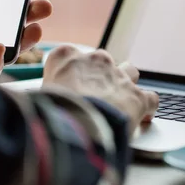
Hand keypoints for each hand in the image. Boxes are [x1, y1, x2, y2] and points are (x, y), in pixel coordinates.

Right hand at [43, 45, 158, 132]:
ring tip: (119, 104)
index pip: (66, 56)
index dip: (69, 74)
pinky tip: (143, 118)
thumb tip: (36, 106)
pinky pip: (150, 98)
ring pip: (129, 72)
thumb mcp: (35, 98)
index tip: (67, 87)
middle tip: (91, 100)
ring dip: (125, 85)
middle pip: (101, 63)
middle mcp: (95, 61)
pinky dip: (147, 107)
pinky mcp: (138, 97)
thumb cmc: (49, 113)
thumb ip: (42, 94)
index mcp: (65, 57)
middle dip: (98, 78)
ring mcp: (119, 76)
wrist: (74, 127)